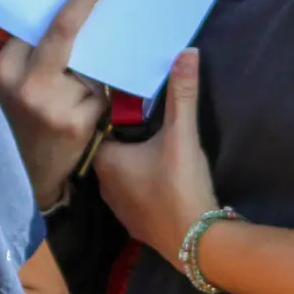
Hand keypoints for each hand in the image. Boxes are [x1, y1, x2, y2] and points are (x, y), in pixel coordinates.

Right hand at [0, 0, 112, 208]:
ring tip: (72, 97)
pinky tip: (85, 114)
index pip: (34, 30)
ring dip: (88, 76)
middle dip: (84, 0)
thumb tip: (45, 21)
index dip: (65, 6)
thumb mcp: (6, 92)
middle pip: (61, 33)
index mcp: (2, 74)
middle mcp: (26, 86)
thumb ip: (21, 62)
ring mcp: (54, 104)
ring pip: (87, 69)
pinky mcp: (79, 122)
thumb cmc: (16, 128)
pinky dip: (97, 98)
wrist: (27, 180)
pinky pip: (99, 94)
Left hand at [94, 49, 218, 259]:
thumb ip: (182, 95)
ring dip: (134, 162)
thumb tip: (185, 53)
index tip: (125, 99)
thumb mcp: (181, 135)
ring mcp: (118, 207)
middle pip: (109, 151)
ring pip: (121, 174)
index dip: (111, 114)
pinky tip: (160, 176)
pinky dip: (143, 184)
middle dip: (123, 136)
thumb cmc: (179, 185)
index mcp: (105, 160)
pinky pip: (134, 195)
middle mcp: (103, 184)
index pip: (98, 129)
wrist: (196, 241)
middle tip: (144, 117)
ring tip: (153, 143)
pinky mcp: (135, 223)